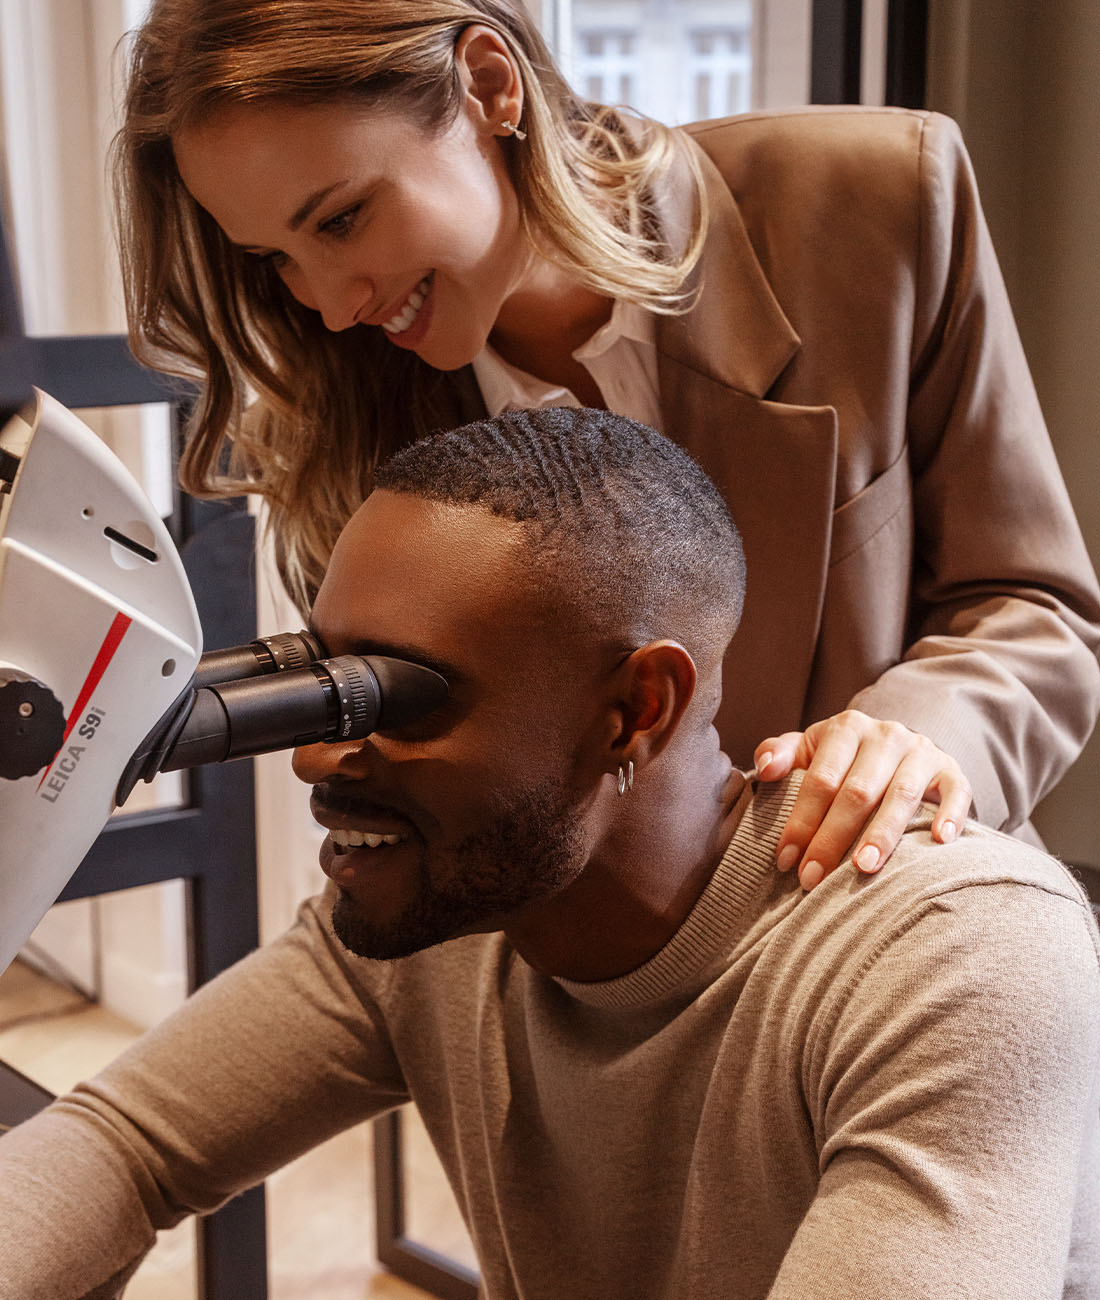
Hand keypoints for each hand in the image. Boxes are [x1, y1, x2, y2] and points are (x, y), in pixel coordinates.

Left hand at [754, 710, 971, 889]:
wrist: (895, 746)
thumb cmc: (841, 758)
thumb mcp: (808, 749)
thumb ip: (780, 754)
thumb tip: (765, 769)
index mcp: (847, 728)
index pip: (820, 779)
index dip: (801, 820)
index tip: (786, 860)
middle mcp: (887, 735)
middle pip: (857, 792)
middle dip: (833, 838)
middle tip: (814, 879)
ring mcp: (922, 752)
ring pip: (902, 795)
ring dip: (883, 834)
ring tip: (864, 867)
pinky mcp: (951, 770)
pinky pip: (956, 791)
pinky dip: (950, 815)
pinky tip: (939, 841)